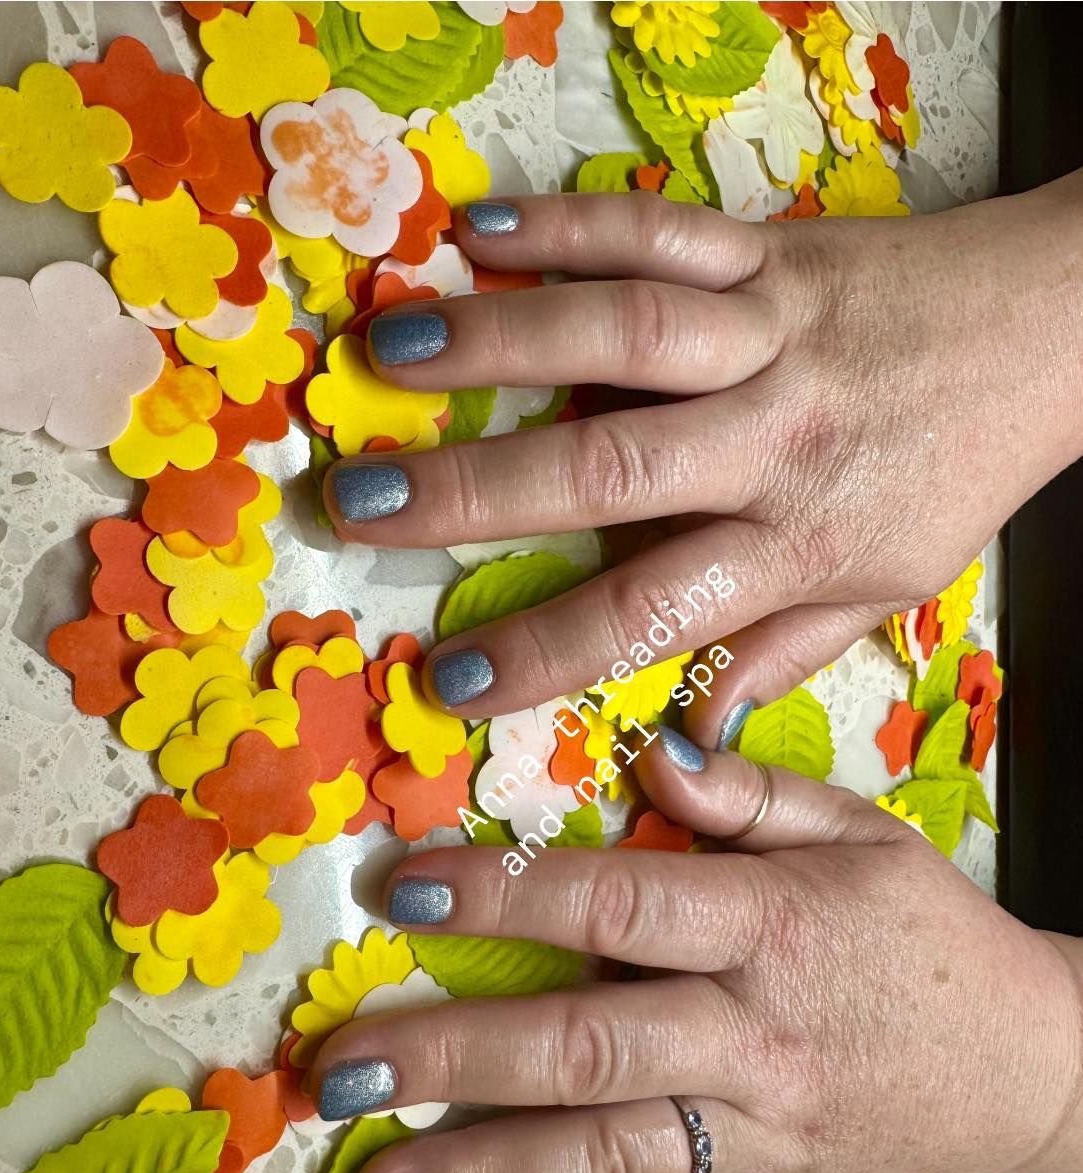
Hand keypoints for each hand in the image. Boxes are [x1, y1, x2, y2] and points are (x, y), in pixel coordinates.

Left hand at [308, 738, 1082, 1172]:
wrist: (1030, 1060)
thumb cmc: (927, 932)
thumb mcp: (858, 831)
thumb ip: (749, 794)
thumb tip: (646, 755)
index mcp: (771, 924)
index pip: (617, 907)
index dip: (505, 899)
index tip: (401, 893)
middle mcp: (753, 1035)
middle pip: (589, 1050)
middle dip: (455, 1058)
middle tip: (339, 1070)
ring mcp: (758, 1131)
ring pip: (610, 1162)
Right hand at [325, 173, 1082, 744]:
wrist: (1053, 329)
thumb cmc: (955, 470)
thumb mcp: (885, 589)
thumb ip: (778, 653)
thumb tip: (688, 743)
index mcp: (800, 540)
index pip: (655, 611)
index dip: (545, 652)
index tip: (444, 681)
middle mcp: (775, 438)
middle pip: (612, 468)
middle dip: (476, 491)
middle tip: (359, 506)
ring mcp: (771, 334)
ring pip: (627, 336)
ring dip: (498, 340)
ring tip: (385, 354)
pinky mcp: (771, 252)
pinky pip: (665, 235)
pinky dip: (573, 228)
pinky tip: (480, 229)